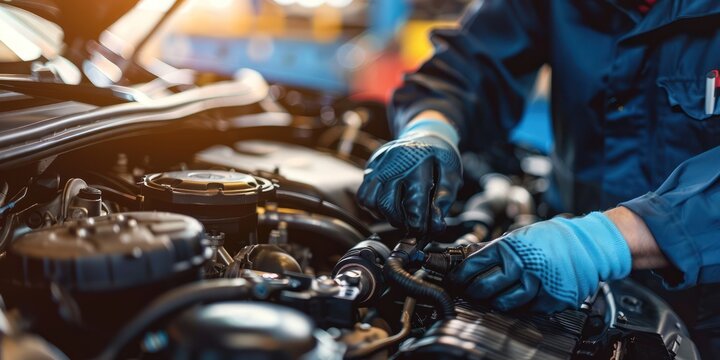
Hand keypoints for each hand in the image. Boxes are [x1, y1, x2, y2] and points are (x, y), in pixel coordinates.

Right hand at [357, 118, 461, 234]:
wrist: (423, 134)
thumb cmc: (438, 157)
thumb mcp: (451, 173)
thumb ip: (445, 198)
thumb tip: (436, 225)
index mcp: (418, 163)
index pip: (413, 202)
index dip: (418, 223)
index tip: (423, 231)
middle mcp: (394, 162)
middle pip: (387, 204)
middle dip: (400, 222)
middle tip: (412, 224)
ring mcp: (379, 164)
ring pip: (371, 202)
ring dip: (385, 215)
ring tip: (400, 214)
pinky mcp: (370, 167)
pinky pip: (363, 196)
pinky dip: (373, 207)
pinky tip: (389, 205)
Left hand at [449, 212, 631, 312]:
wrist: (588, 245)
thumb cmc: (552, 238)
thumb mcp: (520, 235)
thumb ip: (497, 249)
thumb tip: (471, 258)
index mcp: (509, 247)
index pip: (474, 265)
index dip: (461, 275)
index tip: (456, 280)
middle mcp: (520, 266)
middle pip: (484, 287)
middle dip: (473, 291)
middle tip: (471, 291)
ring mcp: (535, 284)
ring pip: (504, 303)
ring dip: (495, 302)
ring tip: (493, 298)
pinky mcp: (550, 299)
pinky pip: (527, 309)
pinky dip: (521, 306)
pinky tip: (520, 299)